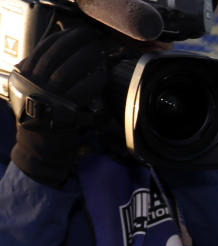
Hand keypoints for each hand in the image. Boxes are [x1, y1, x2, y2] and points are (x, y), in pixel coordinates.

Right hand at [9, 25, 107, 186]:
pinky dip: (93, 80)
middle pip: (54, 55)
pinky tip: (102, 74)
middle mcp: (32, 84)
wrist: (39, 150)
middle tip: (89, 38)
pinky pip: (81, 90)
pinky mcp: (62, 110)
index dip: (59, 38)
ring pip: (66, 70)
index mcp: (24, 76)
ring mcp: (46, 97)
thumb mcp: (32, 92)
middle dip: (74, 43)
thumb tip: (60, 55)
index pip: (41, 49)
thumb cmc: (41, 120)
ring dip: (85, 58)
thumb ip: (41, 74)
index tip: (73, 32)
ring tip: (97, 52)